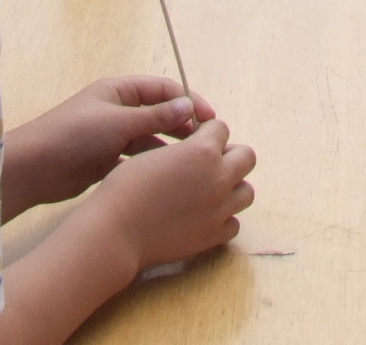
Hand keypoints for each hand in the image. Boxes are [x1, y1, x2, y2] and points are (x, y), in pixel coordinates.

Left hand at [6, 74, 205, 214]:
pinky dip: (152, 163)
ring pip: (151, 138)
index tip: (211, 120)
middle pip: (160, 114)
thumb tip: (189, 106)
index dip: (189, 101)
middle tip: (206, 145)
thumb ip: (155, 116)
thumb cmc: (75, 135)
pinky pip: (138, 157)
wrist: (35, 168)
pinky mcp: (108, 159)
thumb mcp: (118, 122)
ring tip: (192, 163)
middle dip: (183, 126)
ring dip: (169, 147)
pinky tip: (169, 175)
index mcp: (120, 91)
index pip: (164, 89)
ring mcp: (113, 135)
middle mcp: (119, 110)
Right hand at [87, 115, 256, 271]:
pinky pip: (233, 223)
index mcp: (203, 150)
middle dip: (230, 156)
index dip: (207, 133)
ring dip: (232, 187)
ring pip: (247, 192)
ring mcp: (220, 209)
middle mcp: (219, 178)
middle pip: (247, 157)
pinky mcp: (213, 236)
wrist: (117, 231)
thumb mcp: (154, 154)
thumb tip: (195, 149)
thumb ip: (183, 149)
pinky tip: (204, 217)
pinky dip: (223, 219)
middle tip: (208, 165)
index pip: (222, 129)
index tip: (195, 141)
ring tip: (209, 191)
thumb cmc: (126, 187)